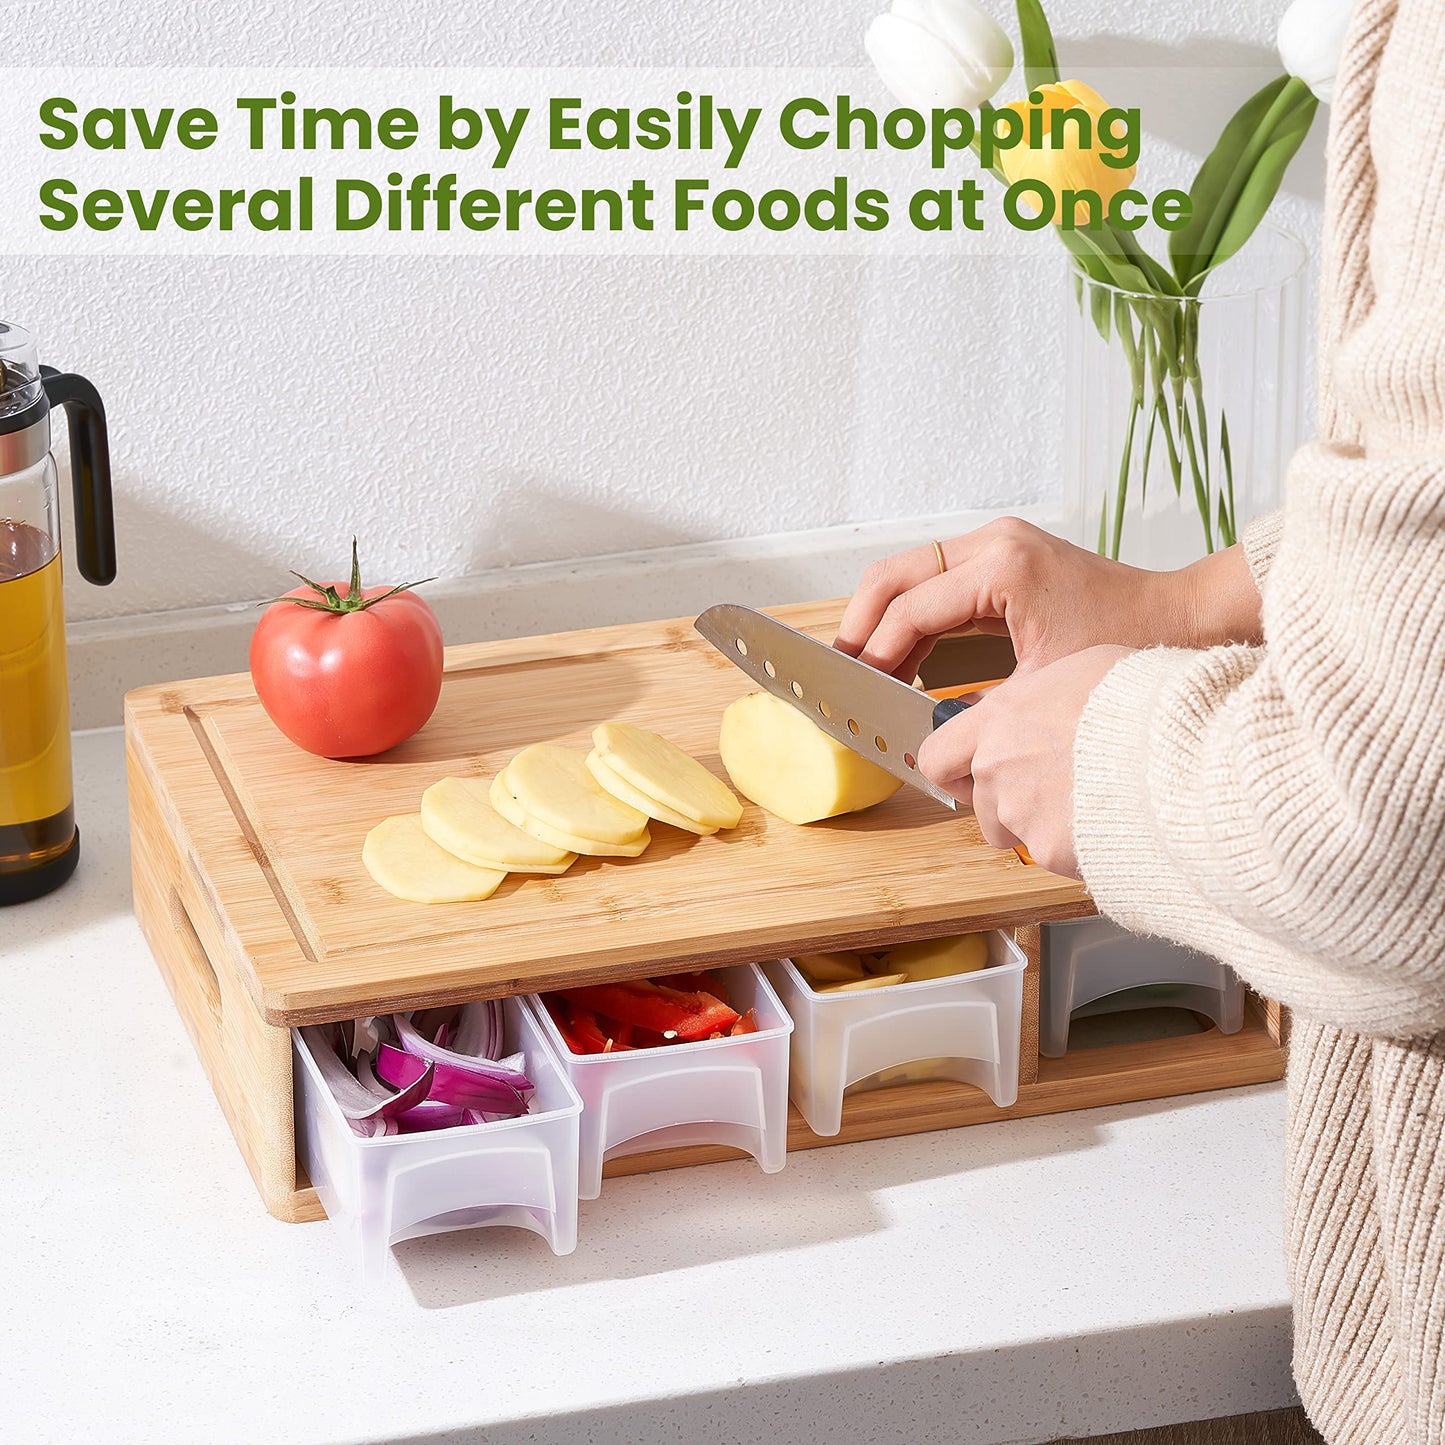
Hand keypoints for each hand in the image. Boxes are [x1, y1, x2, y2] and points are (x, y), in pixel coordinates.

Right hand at [835, 517, 1261, 680]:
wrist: (1180, 617)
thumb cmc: (1129, 645)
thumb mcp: (1045, 685)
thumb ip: (978, 705)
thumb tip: (926, 732)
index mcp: (1002, 566)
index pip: (912, 608)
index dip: (877, 651)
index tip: (855, 686)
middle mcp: (993, 543)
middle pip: (894, 574)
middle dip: (861, 624)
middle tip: (842, 671)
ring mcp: (996, 544)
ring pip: (908, 573)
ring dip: (881, 618)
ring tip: (864, 667)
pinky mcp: (1001, 556)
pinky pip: (935, 580)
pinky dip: (911, 615)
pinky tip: (903, 656)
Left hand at [918, 645, 1133, 877]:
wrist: (1181, 751)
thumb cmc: (1144, 702)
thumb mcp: (1085, 667)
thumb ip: (1043, 696)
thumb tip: (1039, 706)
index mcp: (1000, 718)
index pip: (938, 754)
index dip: (953, 769)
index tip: (969, 772)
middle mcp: (996, 766)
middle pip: (979, 801)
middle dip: (1006, 801)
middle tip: (1050, 789)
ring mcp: (1018, 811)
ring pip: (1012, 832)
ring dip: (1037, 825)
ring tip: (1085, 804)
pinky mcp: (1047, 849)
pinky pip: (1050, 855)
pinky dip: (1072, 847)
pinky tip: (1108, 823)